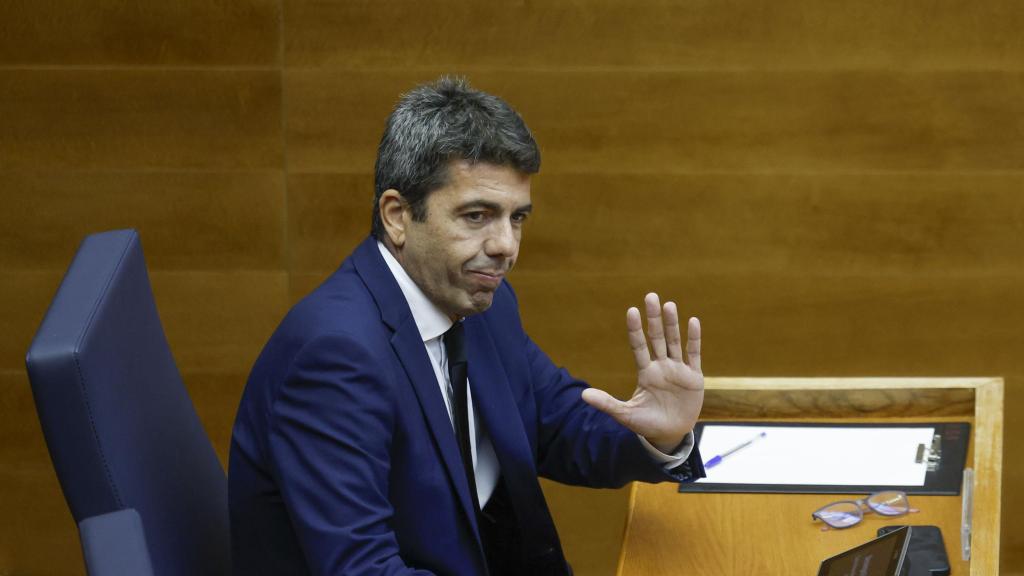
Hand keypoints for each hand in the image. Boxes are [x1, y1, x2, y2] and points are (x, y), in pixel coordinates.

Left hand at [581, 293, 703, 452]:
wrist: (670, 435)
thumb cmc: (646, 424)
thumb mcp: (625, 414)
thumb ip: (607, 403)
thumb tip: (582, 395)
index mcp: (645, 373)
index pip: (639, 346)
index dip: (635, 329)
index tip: (631, 311)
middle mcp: (661, 367)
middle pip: (657, 338)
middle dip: (654, 318)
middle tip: (651, 296)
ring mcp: (678, 370)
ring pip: (674, 342)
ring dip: (672, 324)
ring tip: (669, 305)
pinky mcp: (693, 377)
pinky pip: (693, 354)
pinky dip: (694, 339)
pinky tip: (693, 321)